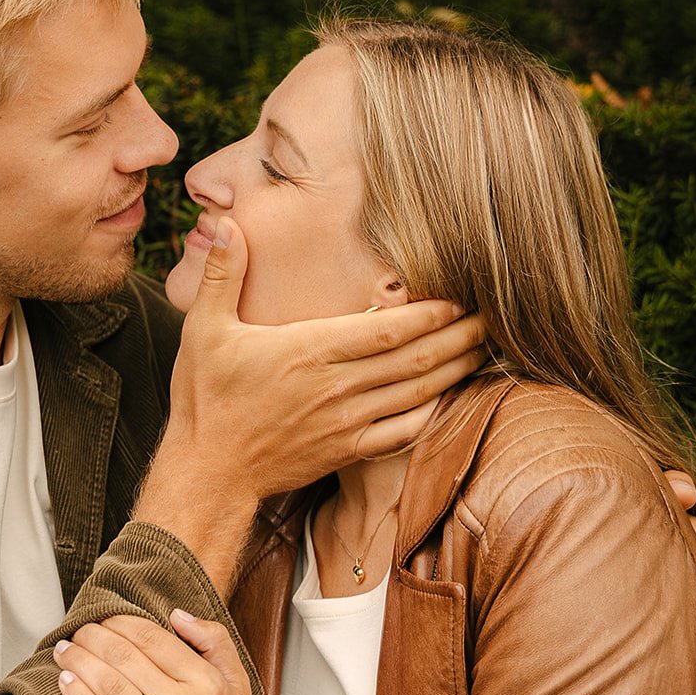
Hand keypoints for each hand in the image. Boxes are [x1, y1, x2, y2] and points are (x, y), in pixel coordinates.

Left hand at [56, 609, 256, 694]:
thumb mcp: (237, 684)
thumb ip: (214, 640)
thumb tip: (176, 614)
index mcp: (206, 682)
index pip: (153, 639)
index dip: (120, 622)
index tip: (103, 619)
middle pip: (125, 658)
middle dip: (93, 638)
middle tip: (77, 631)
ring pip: (110, 687)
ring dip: (80, 662)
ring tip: (64, 651)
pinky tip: (64, 683)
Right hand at [137, 217, 486, 586]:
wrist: (209, 472)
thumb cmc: (206, 399)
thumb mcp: (203, 329)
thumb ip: (221, 273)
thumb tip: (224, 222)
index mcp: (310, 351)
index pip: (388, 329)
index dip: (432, 313)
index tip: (461, 297)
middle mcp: (337, 387)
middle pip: (416, 359)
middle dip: (459, 336)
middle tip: (492, 316)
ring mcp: (347, 423)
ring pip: (417, 393)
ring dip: (455, 370)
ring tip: (483, 348)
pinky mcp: (347, 451)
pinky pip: (403, 432)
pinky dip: (432, 413)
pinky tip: (448, 397)